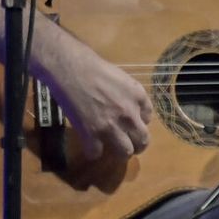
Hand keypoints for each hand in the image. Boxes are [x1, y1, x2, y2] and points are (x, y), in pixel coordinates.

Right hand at [43, 36, 152, 161]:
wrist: (70, 68)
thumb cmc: (92, 65)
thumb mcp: (120, 76)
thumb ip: (127, 94)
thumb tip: (124, 106)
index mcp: (138, 96)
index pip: (148, 118)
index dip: (139, 122)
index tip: (130, 122)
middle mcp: (129, 114)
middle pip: (143, 140)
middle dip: (138, 145)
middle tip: (129, 144)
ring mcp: (111, 126)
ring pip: (125, 152)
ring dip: (120, 152)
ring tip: (112, 149)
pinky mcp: (92, 134)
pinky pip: (96, 153)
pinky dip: (92, 151)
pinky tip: (89, 144)